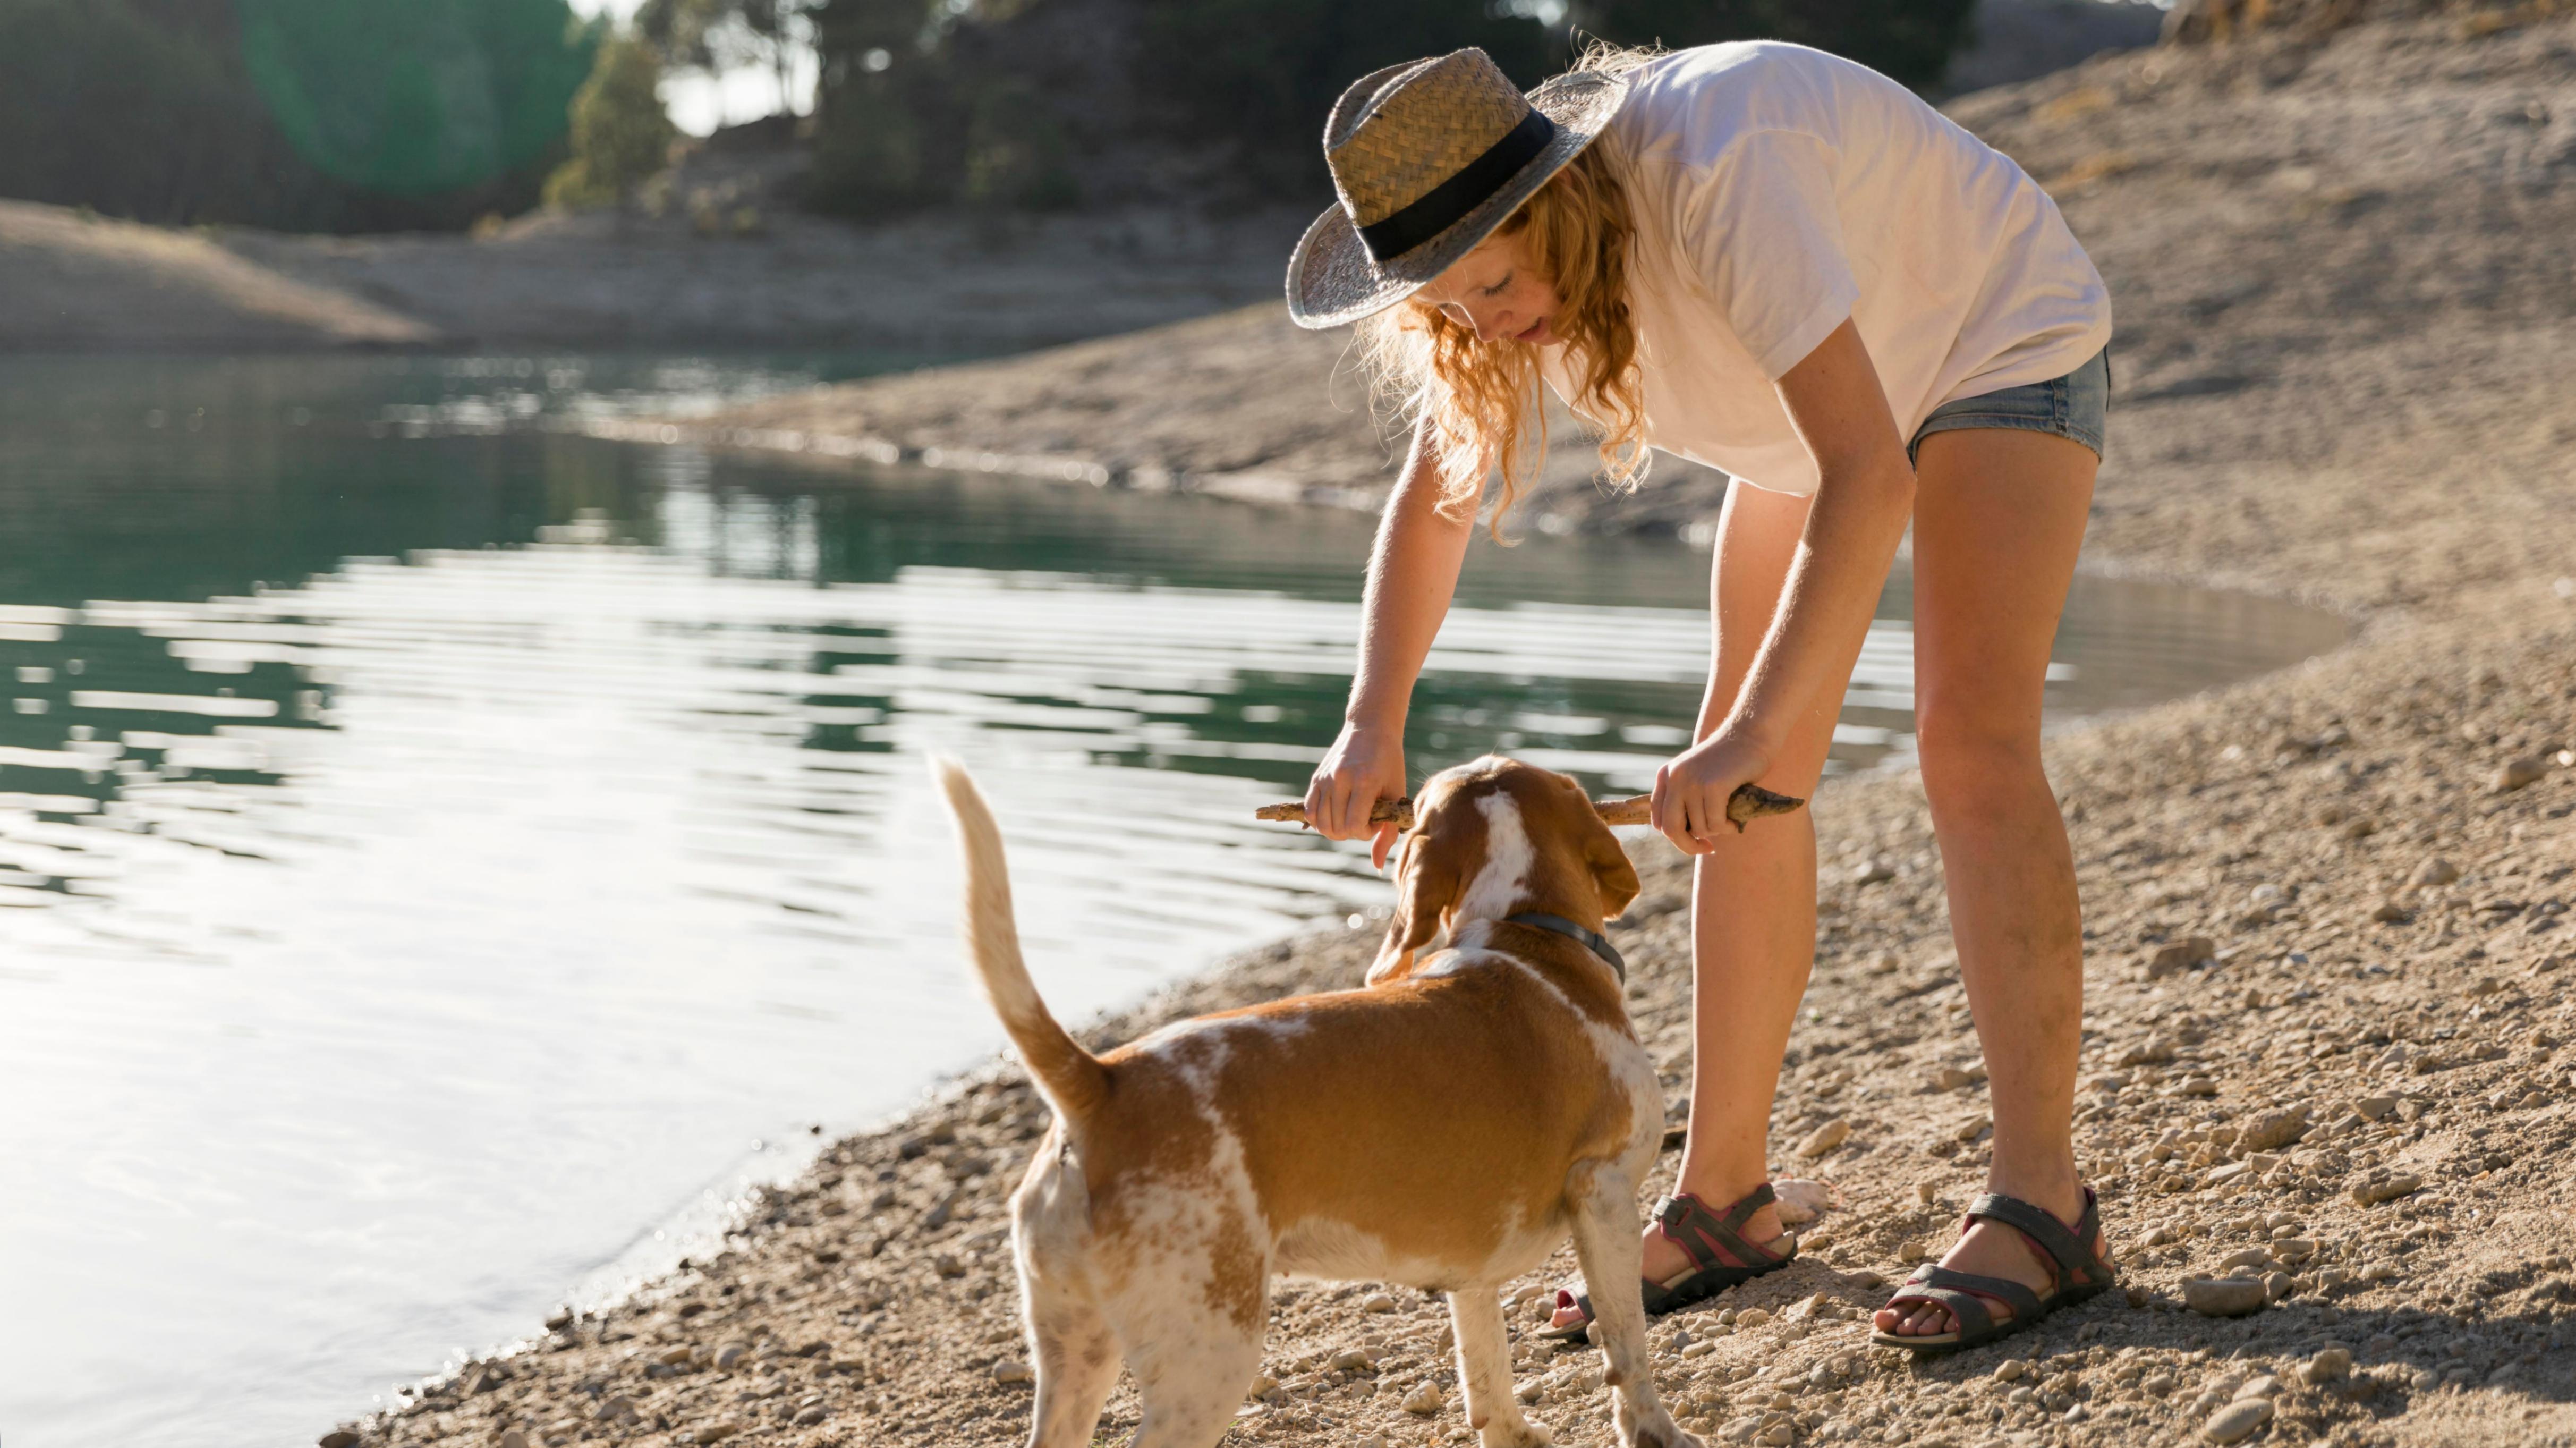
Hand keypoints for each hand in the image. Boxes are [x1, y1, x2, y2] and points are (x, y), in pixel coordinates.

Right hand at [1305, 721, 1406, 869]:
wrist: (1371, 728)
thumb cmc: (1390, 763)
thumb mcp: (1396, 794)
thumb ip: (1388, 831)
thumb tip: (1378, 867)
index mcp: (1365, 781)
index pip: (1354, 827)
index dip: (1365, 833)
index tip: (1376, 821)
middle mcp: (1341, 779)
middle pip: (1336, 829)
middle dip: (1351, 832)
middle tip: (1364, 819)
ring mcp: (1325, 778)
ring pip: (1320, 824)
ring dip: (1335, 829)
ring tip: (1349, 817)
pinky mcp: (1316, 778)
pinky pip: (1309, 811)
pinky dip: (1319, 822)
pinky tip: (1334, 815)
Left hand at [1652, 725, 1775, 855]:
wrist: (1750, 734)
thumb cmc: (1729, 760)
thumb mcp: (1697, 775)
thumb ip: (1686, 798)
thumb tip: (1685, 836)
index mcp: (1666, 775)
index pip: (1658, 820)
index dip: (1675, 837)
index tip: (1694, 841)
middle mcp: (1675, 778)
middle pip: (1671, 829)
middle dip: (1688, 846)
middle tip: (1707, 848)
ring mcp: (1693, 781)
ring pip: (1698, 828)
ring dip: (1716, 832)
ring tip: (1729, 821)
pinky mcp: (1713, 786)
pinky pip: (1715, 822)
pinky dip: (1726, 828)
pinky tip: (1734, 821)